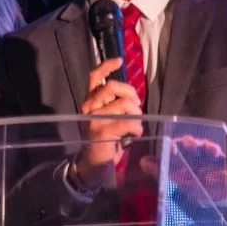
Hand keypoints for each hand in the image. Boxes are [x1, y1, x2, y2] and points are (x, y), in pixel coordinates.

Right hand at [73, 58, 143, 187]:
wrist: (93, 164)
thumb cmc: (104, 140)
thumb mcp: (105, 118)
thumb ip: (113, 104)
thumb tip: (131, 95)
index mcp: (90, 101)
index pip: (94, 77)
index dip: (106, 66)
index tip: (119, 60)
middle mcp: (89, 107)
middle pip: (111, 86)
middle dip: (130, 93)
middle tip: (137, 105)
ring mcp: (95, 119)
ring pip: (123, 104)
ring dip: (137, 114)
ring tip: (137, 125)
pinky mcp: (103, 131)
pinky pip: (128, 122)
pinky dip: (137, 127)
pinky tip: (136, 134)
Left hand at [139, 135, 226, 201]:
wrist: (214, 190)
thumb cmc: (190, 178)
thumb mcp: (174, 176)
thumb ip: (158, 169)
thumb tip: (142, 161)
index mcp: (184, 153)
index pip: (178, 145)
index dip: (175, 145)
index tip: (171, 146)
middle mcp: (199, 152)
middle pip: (196, 145)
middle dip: (193, 144)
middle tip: (190, 143)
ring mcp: (215, 158)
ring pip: (213, 150)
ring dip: (212, 148)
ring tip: (212, 149)